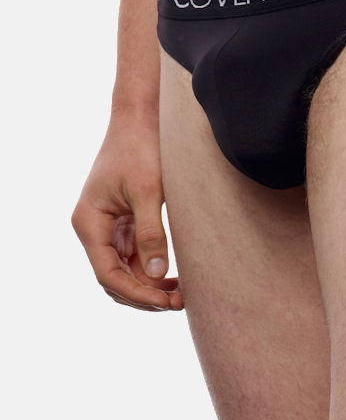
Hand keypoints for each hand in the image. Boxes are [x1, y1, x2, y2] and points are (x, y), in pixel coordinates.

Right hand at [71, 111, 182, 310]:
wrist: (141, 117)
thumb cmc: (142, 147)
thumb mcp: (149, 190)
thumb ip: (151, 232)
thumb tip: (157, 273)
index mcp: (89, 222)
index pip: (108, 274)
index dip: (137, 294)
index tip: (166, 303)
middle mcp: (93, 228)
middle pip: (113, 278)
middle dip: (144, 295)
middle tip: (180, 303)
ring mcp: (107, 226)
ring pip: (124, 270)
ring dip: (149, 285)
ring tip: (182, 294)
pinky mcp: (122, 221)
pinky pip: (132, 255)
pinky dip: (151, 268)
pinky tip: (176, 276)